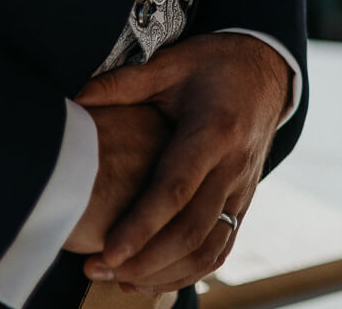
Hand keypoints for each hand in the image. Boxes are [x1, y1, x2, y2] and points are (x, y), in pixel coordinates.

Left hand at [73, 35, 289, 293]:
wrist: (267, 71)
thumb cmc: (214, 65)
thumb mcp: (172, 62)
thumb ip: (124, 83)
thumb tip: (74, 99)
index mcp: (214, 131)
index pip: (176, 188)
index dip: (142, 224)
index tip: (107, 250)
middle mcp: (233, 166)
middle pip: (192, 229)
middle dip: (144, 259)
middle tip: (96, 268)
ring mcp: (243, 188)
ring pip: (210, 248)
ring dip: (165, 273)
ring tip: (118, 278)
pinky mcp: (243, 201)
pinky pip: (222, 248)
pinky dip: (188, 272)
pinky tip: (151, 278)